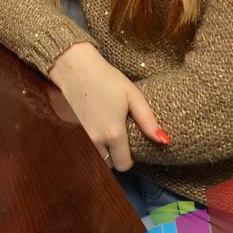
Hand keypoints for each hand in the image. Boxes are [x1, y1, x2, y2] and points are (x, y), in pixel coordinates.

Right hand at [48, 42, 168, 170]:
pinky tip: (90, 126)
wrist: (74, 67)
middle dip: (113, 156)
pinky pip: (81, 147)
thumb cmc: (106, 79)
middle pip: (107, 164)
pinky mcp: (68, 130)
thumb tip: (165, 142)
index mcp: (114, 133)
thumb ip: (148, 121)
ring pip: (93, 157)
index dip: (129, 158)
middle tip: (116, 138)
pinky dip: (87, 143)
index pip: (124, 165)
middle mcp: (95, 139)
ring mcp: (79, 136)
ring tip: (103, 133)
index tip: (129, 146)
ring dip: (100, 152)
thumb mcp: (132, 96)